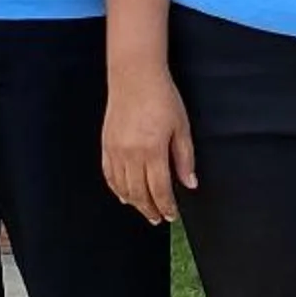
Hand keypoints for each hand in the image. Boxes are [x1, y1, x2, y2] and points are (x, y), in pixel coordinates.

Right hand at [100, 67, 195, 224]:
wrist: (134, 77)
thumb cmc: (162, 98)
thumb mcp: (181, 127)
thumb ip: (184, 158)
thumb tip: (190, 184)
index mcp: (152, 150)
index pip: (159, 189)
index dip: (166, 206)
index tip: (172, 215)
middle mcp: (131, 154)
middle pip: (139, 193)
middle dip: (150, 209)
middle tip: (159, 219)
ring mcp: (115, 150)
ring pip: (122, 187)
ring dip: (134, 203)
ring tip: (145, 211)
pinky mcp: (106, 145)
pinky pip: (109, 175)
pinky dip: (117, 189)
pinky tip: (124, 196)